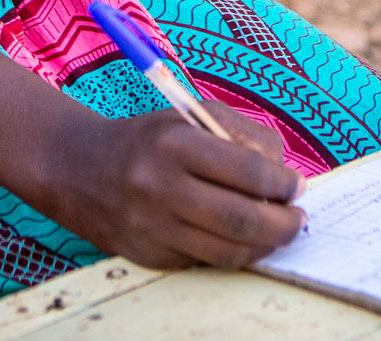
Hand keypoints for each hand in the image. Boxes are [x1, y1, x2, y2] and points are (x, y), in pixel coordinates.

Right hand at [47, 104, 306, 269]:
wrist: (82, 170)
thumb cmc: (150, 141)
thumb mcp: (192, 117)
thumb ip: (242, 136)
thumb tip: (284, 174)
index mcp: (175, 144)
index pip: (247, 171)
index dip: (282, 183)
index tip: (296, 186)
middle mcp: (161, 188)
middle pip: (242, 220)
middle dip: (283, 224)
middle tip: (297, 218)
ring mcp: (154, 228)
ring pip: (227, 252)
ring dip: (265, 246)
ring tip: (277, 233)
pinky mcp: (151, 256)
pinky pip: (205, 262)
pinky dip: (232, 253)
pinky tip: (241, 239)